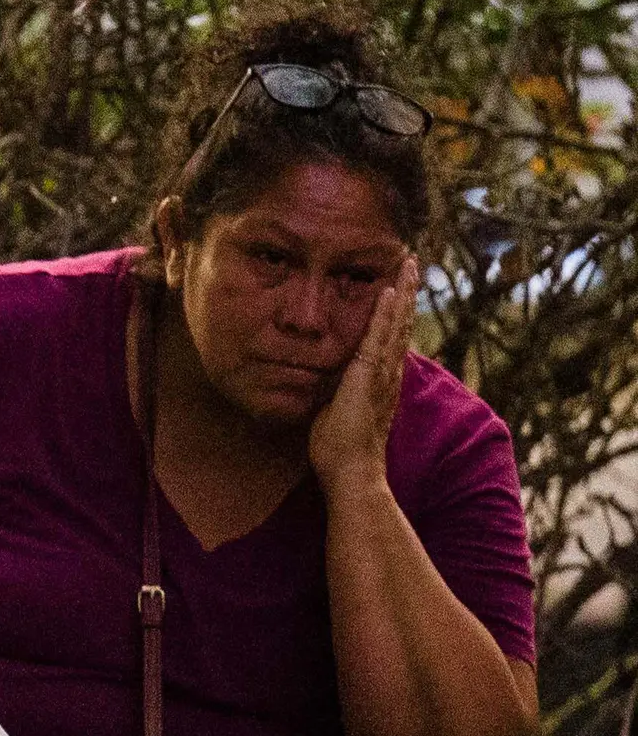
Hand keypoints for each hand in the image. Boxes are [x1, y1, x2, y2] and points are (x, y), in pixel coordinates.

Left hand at [309, 256, 417, 493]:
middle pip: (401, 323)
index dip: (395, 310)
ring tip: (408, 264)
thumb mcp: (335, 410)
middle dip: (406, 291)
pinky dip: (386, 314)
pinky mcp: (370, 377)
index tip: (397, 285)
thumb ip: (336, 392)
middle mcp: (388, 373)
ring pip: (396, 325)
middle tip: (411, 262)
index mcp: (379, 379)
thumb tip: (323, 380)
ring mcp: (382, 374)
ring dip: (402, 293)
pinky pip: (379, 340)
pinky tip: (390, 291)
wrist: (352, 473)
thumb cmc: (340, 450)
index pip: (390, 336)